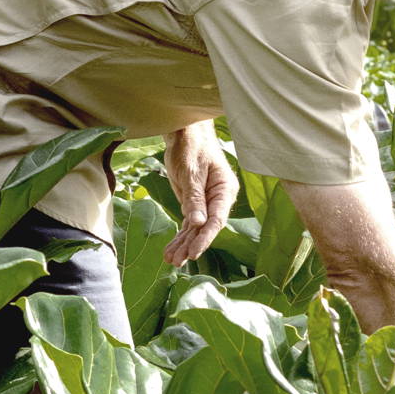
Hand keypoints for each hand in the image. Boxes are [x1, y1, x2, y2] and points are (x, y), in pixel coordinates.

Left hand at [163, 123, 236, 266]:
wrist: (185, 132)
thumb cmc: (191, 146)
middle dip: (191, 245)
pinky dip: (179, 236)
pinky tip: (171, 250)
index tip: (193, 253)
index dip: (205, 238)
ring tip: (170, 260)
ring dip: (183, 244)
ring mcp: (206, 202)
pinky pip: (188, 224)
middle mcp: (218, 199)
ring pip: (195, 229)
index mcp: (224, 190)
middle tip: (177, 261)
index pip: (216, 219)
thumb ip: (194, 198)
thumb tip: (198, 223)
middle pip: (206, 228)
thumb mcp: (191, 171)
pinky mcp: (193, 203)